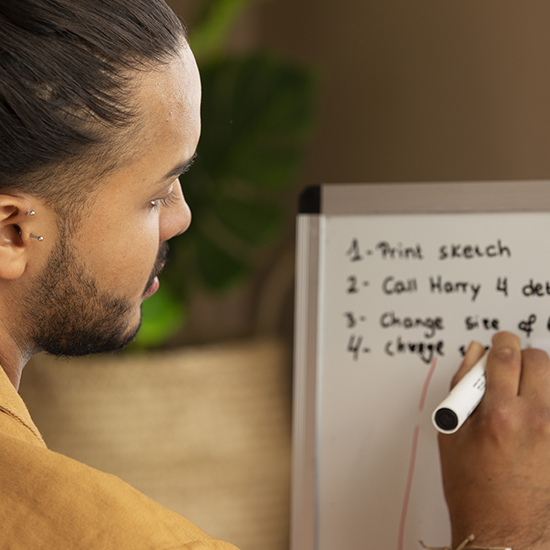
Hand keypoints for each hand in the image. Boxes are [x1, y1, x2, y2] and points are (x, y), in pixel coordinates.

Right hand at [439, 332, 549, 548]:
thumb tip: (472, 354)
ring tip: (518, 398)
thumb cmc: (472, 487)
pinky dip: (544, 403)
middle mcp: (535, 418)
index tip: (499, 341)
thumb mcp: (452, 432)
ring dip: (536, 380)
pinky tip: (530, 419)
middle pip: (538, 360)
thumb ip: (461, 385)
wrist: (504, 530)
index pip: (506, 355)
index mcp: (499, 413)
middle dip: (521, 356)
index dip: (501, 341)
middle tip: (507, 370)